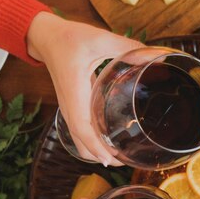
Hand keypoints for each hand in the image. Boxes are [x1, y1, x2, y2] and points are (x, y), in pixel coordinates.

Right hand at [26, 11, 141, 164]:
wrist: (46, 37)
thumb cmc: (69, 38)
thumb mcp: (98, 38)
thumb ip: (125, 47)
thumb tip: (153, 56)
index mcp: (74, 93)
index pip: (82, 128)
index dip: (95, 146)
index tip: (109, 160)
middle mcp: (70, 105)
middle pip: (81, 142)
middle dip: (100, 156)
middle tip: (124, 161)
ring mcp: (70, 108)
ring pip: (79, 140)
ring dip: (95, 151)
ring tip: (119, 156)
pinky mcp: (73, 106)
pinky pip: (81, 130)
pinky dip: (92, 141)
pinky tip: (109, 139)